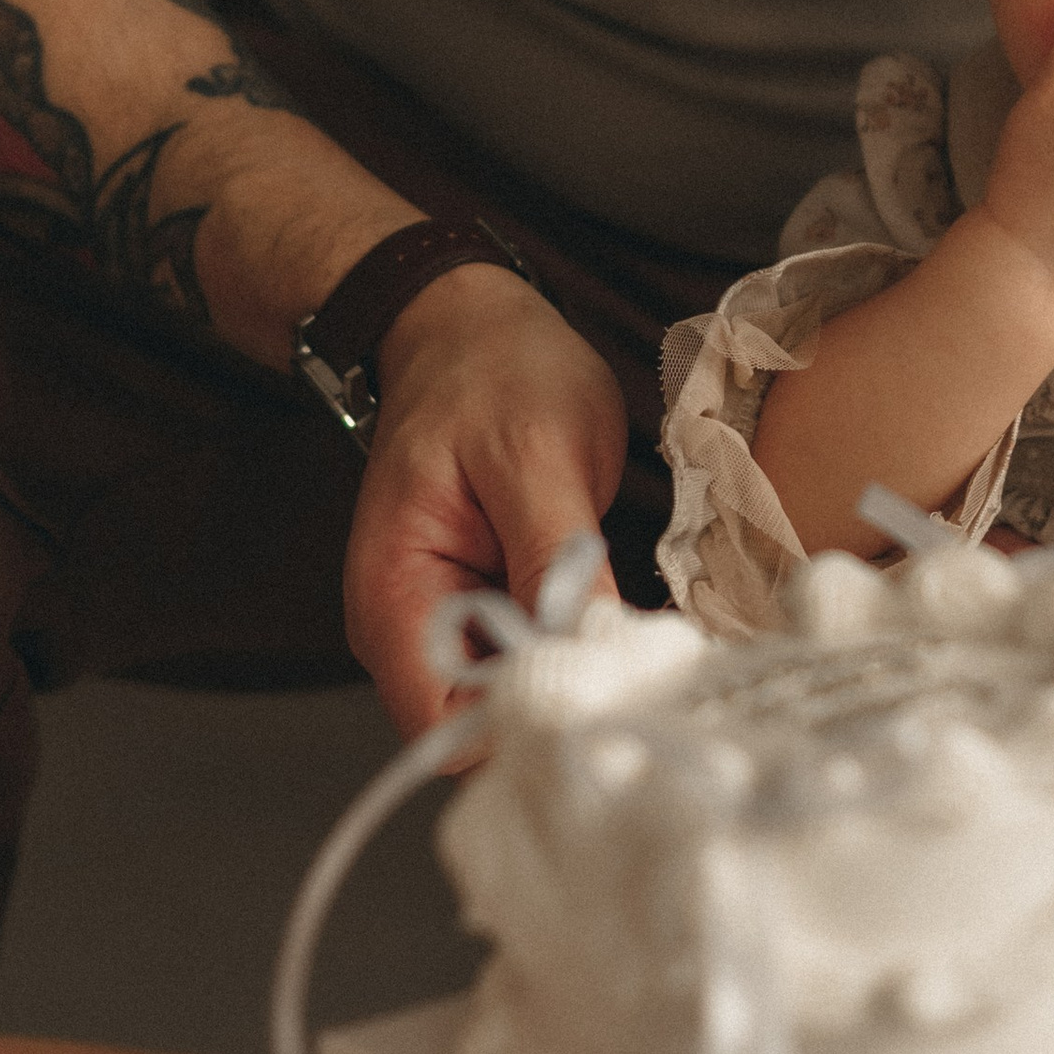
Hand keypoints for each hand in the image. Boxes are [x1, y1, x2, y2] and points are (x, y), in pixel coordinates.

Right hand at [346, 267, 630, 732]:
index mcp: (396, 602)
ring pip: (519, 699)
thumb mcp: (536, 455)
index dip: (529, 732)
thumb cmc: (491, 371)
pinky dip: (585, 651)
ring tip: (657, 655)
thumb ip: (559, 562)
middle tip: (657, 683)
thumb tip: (599, 657)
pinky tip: (637, 632)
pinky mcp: (493, 606)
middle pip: (484, 729)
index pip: (448, 729)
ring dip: (584, 683)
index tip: (615, 704)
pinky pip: (538, 658)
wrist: (466, 322)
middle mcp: (410, 633)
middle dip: (567, 713)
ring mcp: (451, 622)